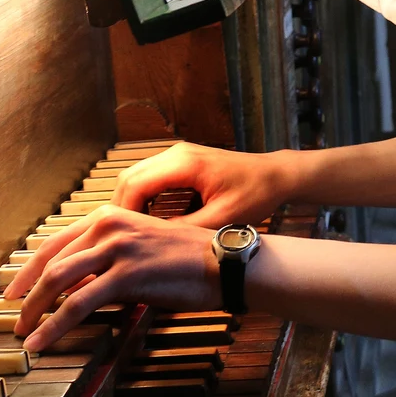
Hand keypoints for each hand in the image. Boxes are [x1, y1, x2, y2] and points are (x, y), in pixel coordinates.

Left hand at [1, 205, 218, 351]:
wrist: (223, 262)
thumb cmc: (188, 259)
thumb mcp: (139, 250)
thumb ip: (105, 264)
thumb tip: (76, 290)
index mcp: (108, 216)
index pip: (54, 243)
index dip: (28, 271)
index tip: (14, 291)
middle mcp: (107, 225)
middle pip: (50, 262)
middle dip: (26, 294)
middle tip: (14, 318)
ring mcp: (116, 247)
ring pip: (57, 282)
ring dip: (34, 311)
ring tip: (24, 334)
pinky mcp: (126, 273)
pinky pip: (78, 303)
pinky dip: (54, 325)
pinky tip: (42, 341)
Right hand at [113, 142, 296, 226]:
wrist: (275, 175)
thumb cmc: (255, 194)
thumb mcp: (222, 218)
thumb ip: (186, 229)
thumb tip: (152, 242)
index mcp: (185, 164)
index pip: (135, 185)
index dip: (123, 212)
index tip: (121, 239)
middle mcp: (176, 153)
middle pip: (128, 177)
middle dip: (120, 208)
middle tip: (119, 238)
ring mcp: (178, 154)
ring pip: (136, 175)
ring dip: (129, 201)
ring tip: (131, 232)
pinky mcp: (181, 160)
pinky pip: (150, 176)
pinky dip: (141, 196)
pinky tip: (147, 219)